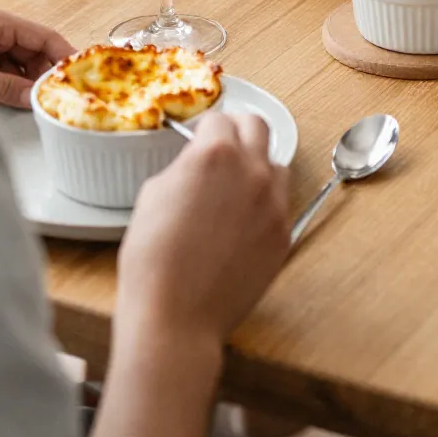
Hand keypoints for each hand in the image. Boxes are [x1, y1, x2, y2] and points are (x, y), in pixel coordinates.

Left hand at [0, 4, 73, 108]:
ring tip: (28, 104)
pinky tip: (10, 101)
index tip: (78, 75)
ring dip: (23, 84)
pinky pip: (1, 72)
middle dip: (41, 77)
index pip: (43, 36)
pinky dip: (8, 87)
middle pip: (32, 52)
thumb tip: (33, 98)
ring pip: (18, 65)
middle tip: (50, 99)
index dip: (63, 56)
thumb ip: (4, 87)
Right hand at [116, 113, 289, 347]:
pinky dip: (265, 202)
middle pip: (257, 127)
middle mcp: (252, 171)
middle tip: (223, 144)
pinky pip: (281, 203)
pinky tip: (242, 220)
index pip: (219, 119)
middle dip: (238, 129)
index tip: (200, 135)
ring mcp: (274, 203)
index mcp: (215, 155)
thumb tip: (197, 162)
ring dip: (257, 166)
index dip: (205, 127)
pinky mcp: (285, 233)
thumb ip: (184, 167)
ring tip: (234, 186)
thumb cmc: (153, 261)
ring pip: (276, 164)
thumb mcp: (153, 194)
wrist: (176, 318)